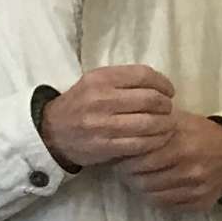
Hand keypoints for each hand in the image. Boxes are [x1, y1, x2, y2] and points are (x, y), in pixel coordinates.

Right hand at [41, 64, 176, 167]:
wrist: (52, 131)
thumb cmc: (81, 104)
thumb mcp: (95, 82)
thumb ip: (123, 80)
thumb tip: (159, 84)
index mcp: (101, 78)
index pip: (143, 75)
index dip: (163, 83)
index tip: (169, 91)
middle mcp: (101, 98)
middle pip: (151, 99)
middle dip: (167, 105)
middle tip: (169, 110)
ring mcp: (103, 124)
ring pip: (150, 123)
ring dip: (166, 125)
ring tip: (168, 126)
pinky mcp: (106, 146)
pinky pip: (141, 144)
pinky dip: (156, 142)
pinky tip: (159, 140)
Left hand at [121, 112, 221, 211]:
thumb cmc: (202, 133)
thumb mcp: (179, 120)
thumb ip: (154, 125)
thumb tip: (123, 132)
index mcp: (179, 146)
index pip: (138, 161)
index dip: (124, 161)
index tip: (119, 159)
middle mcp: (188, 169)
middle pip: (142, 182)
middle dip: (128, 177)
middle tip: (125, 171)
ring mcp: (195, 189)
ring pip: (153, 197)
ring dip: (141, 189)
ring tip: (139, 179)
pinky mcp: (201, 203)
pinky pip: (169, 207)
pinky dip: (158, 199)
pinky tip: (157, 188)